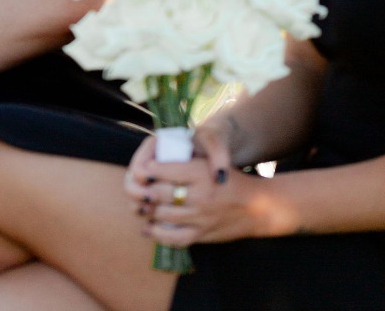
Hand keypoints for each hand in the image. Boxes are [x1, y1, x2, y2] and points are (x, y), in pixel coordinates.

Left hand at [124, 130, 289, 246]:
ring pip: (165, 215)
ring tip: (140, 204)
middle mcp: (200, 196)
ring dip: (149, 210)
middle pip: (162, 193)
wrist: (256, 206)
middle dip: (145, 190)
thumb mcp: (210, 161)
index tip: (142, 168)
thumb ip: (185, 160)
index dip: (150, 168)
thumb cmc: (229, 179)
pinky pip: (176, 238)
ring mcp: (201, 218)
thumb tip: (155, 154)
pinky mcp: (202, 234)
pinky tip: (147, 228)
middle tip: (136, 187)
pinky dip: (158, 234)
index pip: (167, 170)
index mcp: (201, 173)